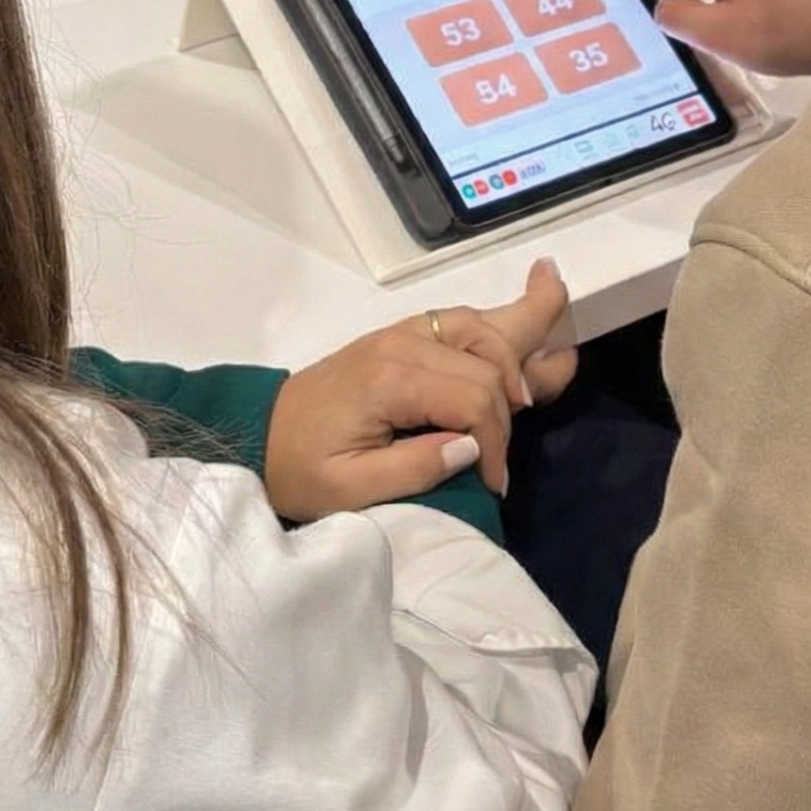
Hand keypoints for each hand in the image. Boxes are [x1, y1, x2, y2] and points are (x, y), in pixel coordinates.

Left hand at [263, 260, 577, 520]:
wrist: (258, 433)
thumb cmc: (299, 468)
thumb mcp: (347, 489)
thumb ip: (413, 469)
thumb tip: (473, 446)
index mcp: (389, 380)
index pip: (474, 397)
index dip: (496, 442)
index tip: (492, 483)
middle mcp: (401, 344)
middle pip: (488, 353)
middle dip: (517, 394)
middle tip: (536, 417)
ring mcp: (401, 334)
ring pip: (478, 324)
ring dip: (516, 344)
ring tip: (552, 356)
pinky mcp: (400, 338)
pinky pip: (460, 321)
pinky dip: (495, 329)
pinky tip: (519, 334)